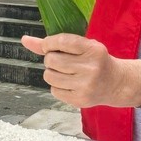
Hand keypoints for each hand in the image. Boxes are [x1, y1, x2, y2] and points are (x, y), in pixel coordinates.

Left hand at [21, 33, 140, 107]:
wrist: (116, 83)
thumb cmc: (94, 60)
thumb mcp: (81, 46)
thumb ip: (53, 43)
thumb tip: (24, 40)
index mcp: (93, 49)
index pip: (62, 41)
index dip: (49, 43)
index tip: (49, 46)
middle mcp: (91, 67)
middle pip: (51, 60)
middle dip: (51, 59)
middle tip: (62, 61)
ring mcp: (86, 85)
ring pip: (49, 76)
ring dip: (52, 73)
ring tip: (65, 72)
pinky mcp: (80, 100)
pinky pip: (54, 90)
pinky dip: (57, 86)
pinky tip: (69, 84)